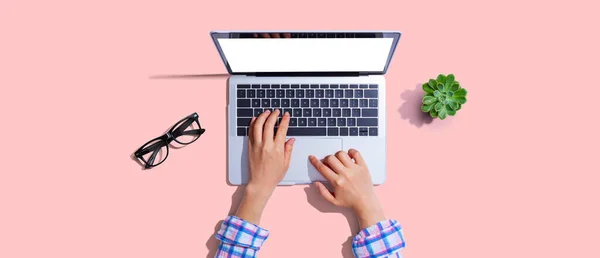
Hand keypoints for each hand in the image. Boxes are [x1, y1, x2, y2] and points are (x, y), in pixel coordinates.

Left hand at [235, 109, 293, 223]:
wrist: (260, 183)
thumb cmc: (273, 175)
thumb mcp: (286, 163)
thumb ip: (288, 150)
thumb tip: (291, 139)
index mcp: (277, 149)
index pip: (282, 130)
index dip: (284, 120)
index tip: (286, 115)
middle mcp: (266, 145)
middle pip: (269, 124)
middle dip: (274, 115)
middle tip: (276, 111)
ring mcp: (257, 146)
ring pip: (258, 126)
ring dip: (262, 116)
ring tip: (266, 112)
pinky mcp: (250, 147)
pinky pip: (250, 132)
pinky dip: (253, 124)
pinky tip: (256, 119)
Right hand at [309, 150, 385, 228]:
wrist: (365, 202)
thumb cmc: (350, 201)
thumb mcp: (333, 201)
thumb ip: (322, 192)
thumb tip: (316, 183)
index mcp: (337, 182)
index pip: (322, 168)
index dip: (315, 161)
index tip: (312, 157)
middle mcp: (345, 174)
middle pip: (331, 158)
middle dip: (326, 159)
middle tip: (328, 162)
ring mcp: (354, 169)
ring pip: (342, 154)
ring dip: (337, 155)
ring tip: (339, 160)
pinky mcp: (362, 166)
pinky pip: (356, 153)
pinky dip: (351, 151)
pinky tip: (349, 156)